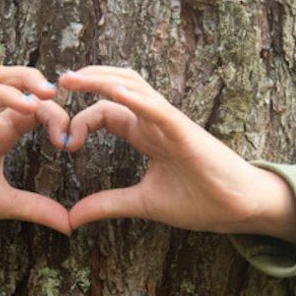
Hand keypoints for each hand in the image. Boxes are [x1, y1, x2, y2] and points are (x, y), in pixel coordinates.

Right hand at [0, 66, 71, 255]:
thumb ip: (34, 208)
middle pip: (4, 80)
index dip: (53, 113)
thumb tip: (70, 225)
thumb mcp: (0, 205)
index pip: (30, 107)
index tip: (69, 138)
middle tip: (52, 92)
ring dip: (6, 93)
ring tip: (29, 103)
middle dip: (28, 78)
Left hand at [59, 66, 295, 246]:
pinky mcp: (185, 132)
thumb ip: (107, 204)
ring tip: (74, 77)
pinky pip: (158, 108)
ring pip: (134, 87)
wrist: (238, 208)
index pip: (107, 113)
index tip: (65, 143)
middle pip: (117, 87)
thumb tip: (71, 218)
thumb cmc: (199, 200)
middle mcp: (156, 122)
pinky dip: (136, 98)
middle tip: (56, 82)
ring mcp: (171, 123)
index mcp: (146, 135)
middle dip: (87, 80)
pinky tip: (114, 92)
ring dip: (103, 79)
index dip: (82, 121)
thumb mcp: (141, 203)